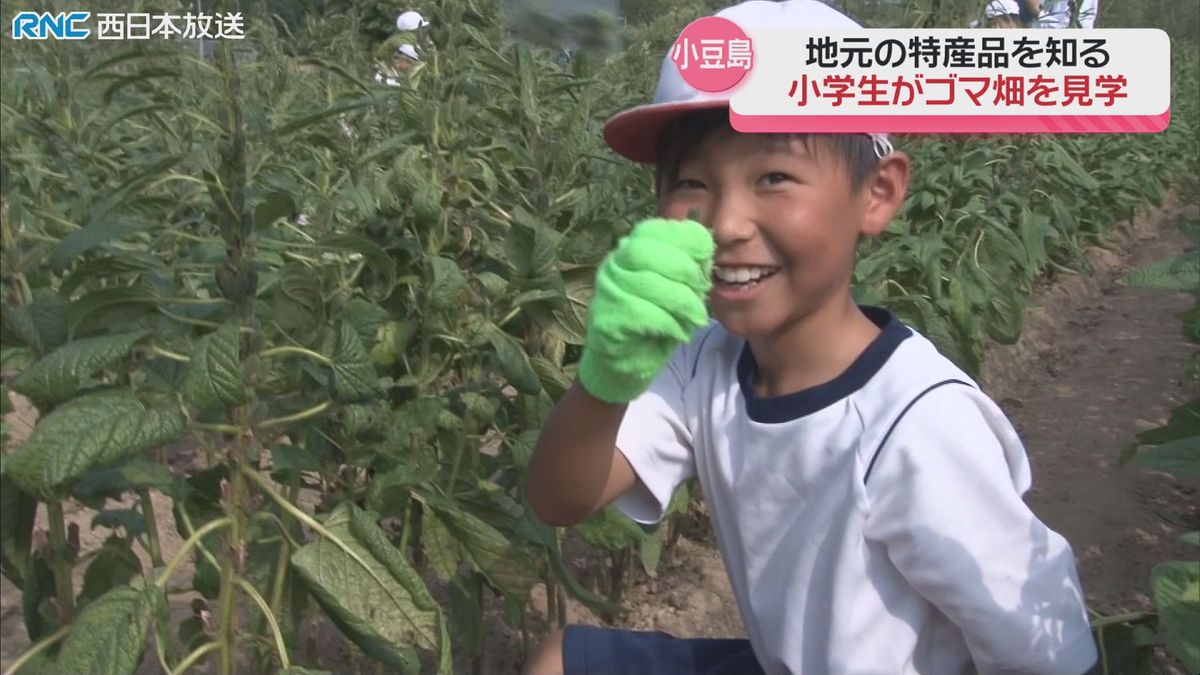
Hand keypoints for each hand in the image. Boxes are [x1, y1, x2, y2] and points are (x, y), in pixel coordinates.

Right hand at [577, 217, 713, 402]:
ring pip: (647, 283)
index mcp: (630, 253)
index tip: (706, 253)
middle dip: (683, 269)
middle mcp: (613, 267)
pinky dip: (669, 323)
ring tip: (695, 317)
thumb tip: (707, 253)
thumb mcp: (676, 290)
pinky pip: (642, 314)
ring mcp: (606, 293)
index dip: (683, 237)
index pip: (652, 230)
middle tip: (701, 290)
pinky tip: (679, 332)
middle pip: (647, 251)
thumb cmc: (654, 324)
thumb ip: (687, 269)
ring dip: (681, 301)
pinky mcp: (606, 321)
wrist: (625, 366)